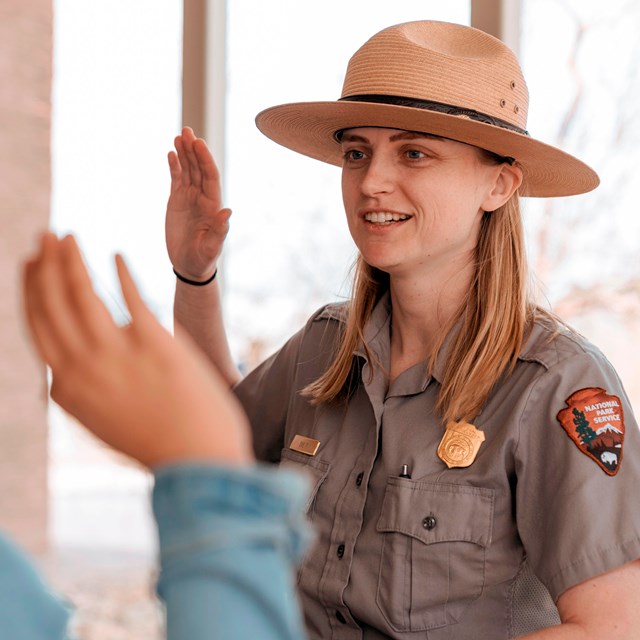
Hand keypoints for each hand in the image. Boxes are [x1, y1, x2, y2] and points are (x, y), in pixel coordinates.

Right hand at [23, 233, 253, 467]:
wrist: (200, 459)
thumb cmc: (157, 440)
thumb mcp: (104, 418)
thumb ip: (84, 387)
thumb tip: (74, 360)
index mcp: (67, 389)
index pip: (38, 327)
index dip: (32, 292)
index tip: (33, 267)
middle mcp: (83, 369)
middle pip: (52, 305)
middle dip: (44, 265)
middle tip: (44, 235)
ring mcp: (117, 355)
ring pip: (81, 295)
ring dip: (70, 259)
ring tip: (66, 235)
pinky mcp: (155, 343)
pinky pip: (130, 297)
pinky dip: (121, 273)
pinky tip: (116, 255)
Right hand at [165, 127, 230, 280]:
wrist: (190, 266)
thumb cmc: (203, 259)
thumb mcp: (211, 247)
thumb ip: (220, 230)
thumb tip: (228, 211)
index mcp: (213, 205)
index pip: (210, 177)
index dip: (205, 159)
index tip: (199, 143)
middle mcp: (203, 198)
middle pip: (199, 168)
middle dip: (194, 149)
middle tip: (187, 130)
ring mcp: (190, 198)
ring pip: (188, 170)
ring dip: (184, 153)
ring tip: (179, 135)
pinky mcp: (177, 201)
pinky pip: (177, 179)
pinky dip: (174, 166)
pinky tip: (171, 153)